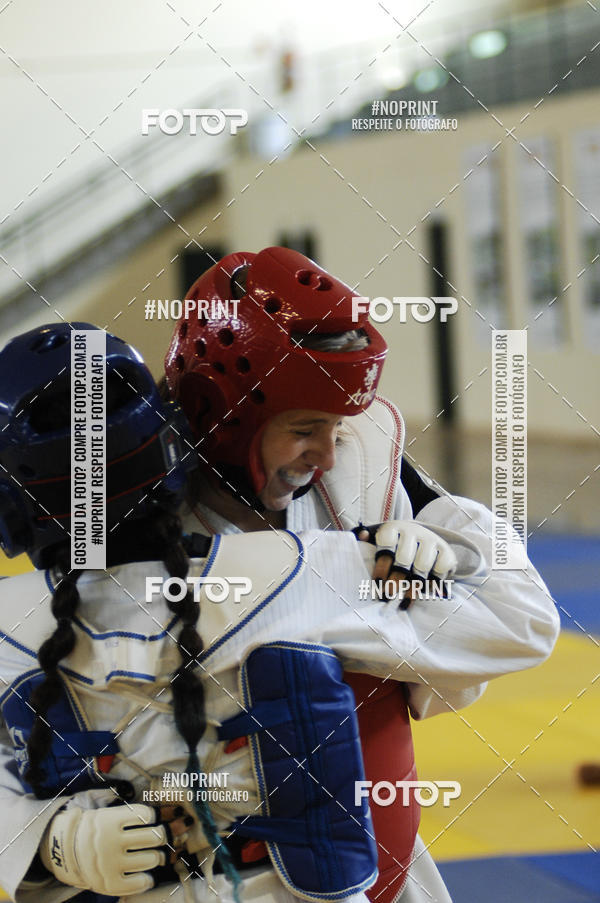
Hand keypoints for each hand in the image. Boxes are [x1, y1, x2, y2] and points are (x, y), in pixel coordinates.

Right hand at [40, 803, 167, 895]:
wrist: (67, 853)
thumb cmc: (97, 831)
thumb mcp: (107, 815)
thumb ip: (131, 815)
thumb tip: (168, 815)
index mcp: (108, 820)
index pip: (145, 814)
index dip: (151, 816)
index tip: (147, 819)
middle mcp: (109, 842)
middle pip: (153, 836)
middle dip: (158, 836)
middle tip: (154, 837)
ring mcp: (110, 864)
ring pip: (150, 859)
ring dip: (154, 857)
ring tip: (148, 855)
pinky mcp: (110, 883)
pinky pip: (140, 882)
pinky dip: (147, 879)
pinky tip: (144, 875)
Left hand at [358, 520, 456, 606]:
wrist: (424, 539)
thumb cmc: (395, 545)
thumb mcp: (379, 540)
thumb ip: (367, 539)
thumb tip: (361, 535)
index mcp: (394, 528)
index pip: (386, 546)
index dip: (381, 566)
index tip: (377, 584)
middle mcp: (413, 531)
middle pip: (404, 559)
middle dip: (395, 580)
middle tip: (388, 596)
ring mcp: (431, 540)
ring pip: (422, 566)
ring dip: (412, 587)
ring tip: (403, 602)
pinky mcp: (446, 551)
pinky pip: (440, 569)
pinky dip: (432, 583)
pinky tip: (423, 592)